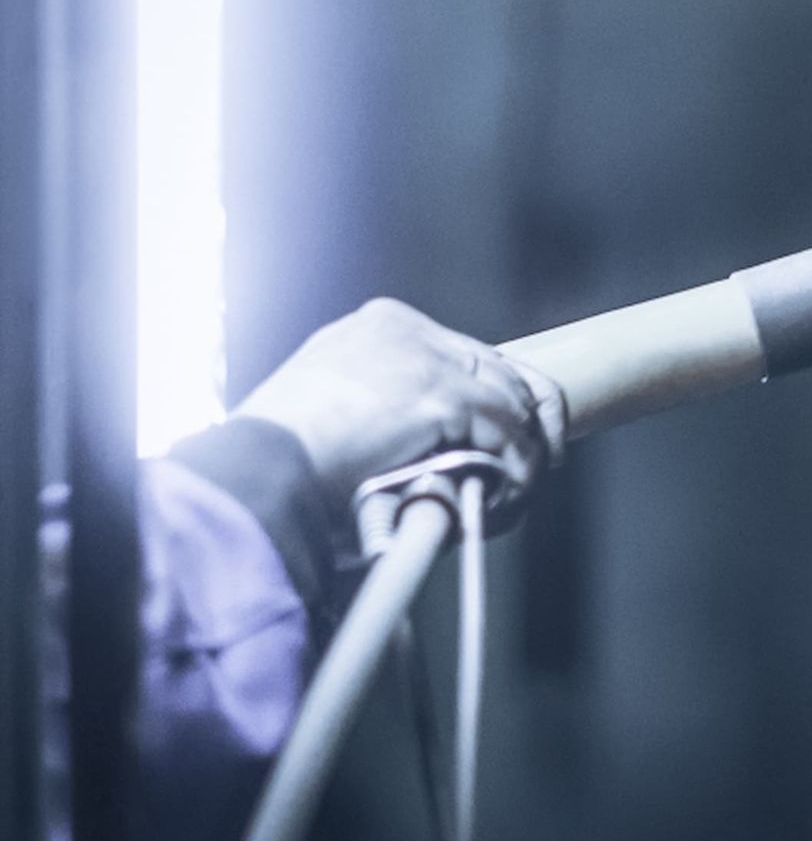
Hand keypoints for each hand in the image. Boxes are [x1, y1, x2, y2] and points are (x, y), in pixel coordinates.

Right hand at [233, 298, 565, 500]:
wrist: (254, 483)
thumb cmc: (282, 475)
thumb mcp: (337, 426)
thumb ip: (389, 422)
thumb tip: (444, 456)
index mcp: (377, 330)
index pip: (466, 357)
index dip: (500, 402)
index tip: (514, 443)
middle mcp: (404, 331)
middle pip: (504, 371)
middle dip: (527, 428)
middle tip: (528, 475)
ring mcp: (425, 358)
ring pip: (514, 406)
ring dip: (522, 461)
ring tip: (503, 505)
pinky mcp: (441, 395)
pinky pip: (511, 440)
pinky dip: (517, 478)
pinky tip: (495, 510)